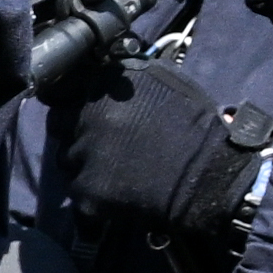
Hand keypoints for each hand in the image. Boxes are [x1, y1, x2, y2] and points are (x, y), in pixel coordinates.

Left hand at [61, 57, 272, 260]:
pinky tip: (119, 191)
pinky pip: (78, 191)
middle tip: (108, 149)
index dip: (79, 112)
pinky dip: (94, 193)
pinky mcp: (87, 187)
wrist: (208, 174)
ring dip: (84, 165)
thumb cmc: (193, 126)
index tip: (91, 122)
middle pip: (63, 129)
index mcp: (105, 84)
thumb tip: (98, 79)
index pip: (67, 98)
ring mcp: (84, 152)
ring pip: (67, 160)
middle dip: (80, 137)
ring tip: (117, 170)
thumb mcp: (161, 83)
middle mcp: (89, 113)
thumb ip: (123, 82)